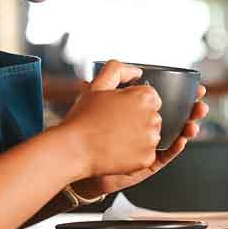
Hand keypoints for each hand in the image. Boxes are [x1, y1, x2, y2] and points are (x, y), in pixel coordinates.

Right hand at [60, 60, 162, 177]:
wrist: (75, 148)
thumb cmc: (84, 119)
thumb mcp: (98, 85)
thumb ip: (118, 70)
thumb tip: (135, 72)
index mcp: (144, 97)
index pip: (150, 98)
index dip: (133, 103)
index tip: (119, 110)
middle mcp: (152, 117)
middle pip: (152, 117)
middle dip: (137, 119)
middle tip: (114, 124)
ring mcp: (151, 139)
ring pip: (150, 136)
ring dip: (137, 137)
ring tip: (114, 137)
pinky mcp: (147, 159)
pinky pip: (146, 155)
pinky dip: (135, 154)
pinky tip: (118, 149)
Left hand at [73, 84, 208, 198]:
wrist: (78, 154)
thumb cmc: (88, 125)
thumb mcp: (98, 95)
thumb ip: (112, 77)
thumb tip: (133, 69)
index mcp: (141, 111)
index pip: (168, 100)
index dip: (185, 94)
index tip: (195, 88)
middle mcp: (148, 127)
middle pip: (177, 117)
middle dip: (192, 110)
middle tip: (201, 103)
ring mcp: (150, 145)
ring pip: (175, 136)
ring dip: (188, 128)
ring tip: (194, 122)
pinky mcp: (147, 162)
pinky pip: (166, 155)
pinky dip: (175, 147)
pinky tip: (181, 140)